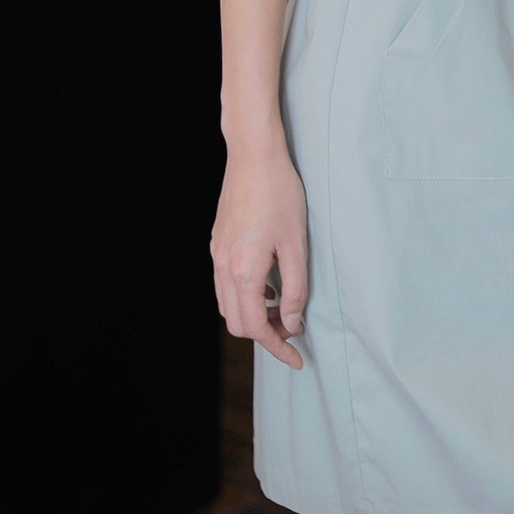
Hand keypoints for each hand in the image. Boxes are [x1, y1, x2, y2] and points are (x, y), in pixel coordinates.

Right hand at [211, 143, 308, 368]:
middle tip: (292, 331)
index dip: (277, 348)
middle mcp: (223, 267)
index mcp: (243, 271)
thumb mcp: (296, 244)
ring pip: (228, 305)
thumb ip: (295, 288)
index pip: (255, 327)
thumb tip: (291, 323)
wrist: (254, 155)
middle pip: (236, 323)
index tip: (297, 358)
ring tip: (283, 307)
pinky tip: (268, 284)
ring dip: (253, 315)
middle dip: (264, 335)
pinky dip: (245, 295)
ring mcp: (216, 255)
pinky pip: (225, 284)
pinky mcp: (217, 243)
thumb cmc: (280, 194)